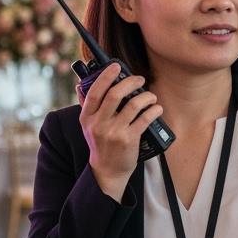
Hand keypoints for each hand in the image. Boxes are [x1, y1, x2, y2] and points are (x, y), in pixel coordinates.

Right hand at [78, 63, 162, 200]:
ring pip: (133, 105)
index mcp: (86, 117)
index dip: (106, 76)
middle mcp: (98, 124)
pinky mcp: (129, 140)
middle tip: (140, 79)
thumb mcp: (87, 126)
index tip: (116, 66)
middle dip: (131, 82)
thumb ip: (87, 105)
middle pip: (115, 94)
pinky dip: (154, 110)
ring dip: (146, 96)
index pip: (94, 92)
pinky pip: (145, 119)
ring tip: (150, 96)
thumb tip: (81, 83)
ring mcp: (114, 132)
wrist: (107, 171)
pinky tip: (156, 108)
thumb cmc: (100, 144)